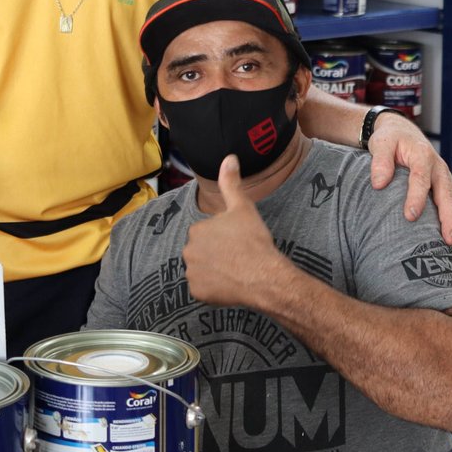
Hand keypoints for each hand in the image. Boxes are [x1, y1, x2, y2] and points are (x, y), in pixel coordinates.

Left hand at [182, 156, 285, 306]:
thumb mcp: (243, 207)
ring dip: (213, 271)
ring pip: (201, 270)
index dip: (222, 237)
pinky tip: (230, 284)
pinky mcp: (198, 293)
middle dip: (215, 254)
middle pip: (201, 252)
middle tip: (237, 256)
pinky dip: (213, 288)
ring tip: (235, 271)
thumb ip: (231, 183)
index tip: (237, 241)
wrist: (263, 276)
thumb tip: (229, 158)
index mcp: (196, 230)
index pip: (206, 233)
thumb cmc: (254, 241)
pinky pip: (203, 289)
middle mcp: (188, 251)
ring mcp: (192, 274)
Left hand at [367, 113, 451, 252]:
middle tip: (447, 240)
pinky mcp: (447, 187)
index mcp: (422, 156)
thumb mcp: (382, 143)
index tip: (410, 216)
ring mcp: (445, 179)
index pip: (420, 178)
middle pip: (447, 195)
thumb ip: (380, 161)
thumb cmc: (391, 139)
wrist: (403, 132)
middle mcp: (439, 169)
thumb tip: (378, 184)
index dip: (417, 197)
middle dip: (449, 218)